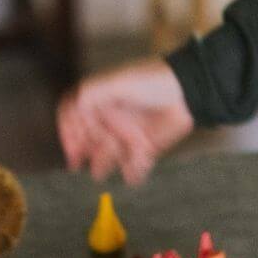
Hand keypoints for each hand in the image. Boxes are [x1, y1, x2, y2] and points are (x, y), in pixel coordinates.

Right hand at [56, 58, 193, 184]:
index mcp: (102, 101)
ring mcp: (128, 133)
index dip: (69, 129)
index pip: (75, 116)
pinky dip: (133, 173)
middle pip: (90, 139)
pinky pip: (134, 165)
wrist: (188, 91)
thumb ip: (94, 93)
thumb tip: (74, 104)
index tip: (70, 140)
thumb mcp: (120, 82)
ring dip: (103, 165)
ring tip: (99, 174)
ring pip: (109, 155)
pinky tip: (132, 177)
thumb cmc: (153, 80)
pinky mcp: (145, 146)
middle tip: (77, 163)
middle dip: (82, 151)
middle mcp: (112, 118)